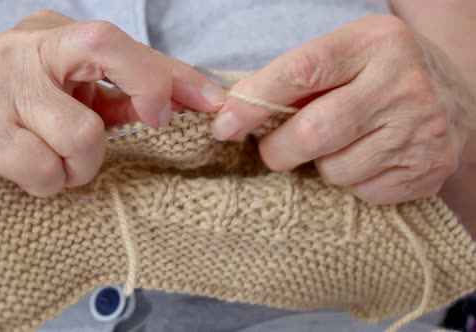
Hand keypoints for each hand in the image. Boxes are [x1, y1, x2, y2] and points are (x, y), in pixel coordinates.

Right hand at [0, 10, 225, 196]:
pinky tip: (36, 176)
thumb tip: (211, 101)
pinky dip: (52, 183)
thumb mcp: (91, 98)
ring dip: (83, 164)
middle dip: (136, 99)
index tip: (206, 105)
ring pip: (81, 134)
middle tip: (129, 131)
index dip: (163, 73)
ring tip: (61, 162)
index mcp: (51, 34)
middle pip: (100, 49)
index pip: (115, 38)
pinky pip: (46, 169)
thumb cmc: (41, 125)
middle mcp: (19, 48)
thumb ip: (142, 91)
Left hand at [213, 15, 475, 204]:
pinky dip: (352, 181)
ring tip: (338, 145)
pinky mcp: (430, 169)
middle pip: (315, 131)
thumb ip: (296, 78)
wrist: (456, 93)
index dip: (255, 102)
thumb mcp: (345, 53)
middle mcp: (403, 84)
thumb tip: (233, 116)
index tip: (224, 125)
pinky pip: (363, 192)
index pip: (301, 71)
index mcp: (374, 44)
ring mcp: (421, 130)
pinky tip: (367, 158)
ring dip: (321, 165)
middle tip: (272, 149)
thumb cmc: (379, 72)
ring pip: (336, 171)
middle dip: (278, 149)